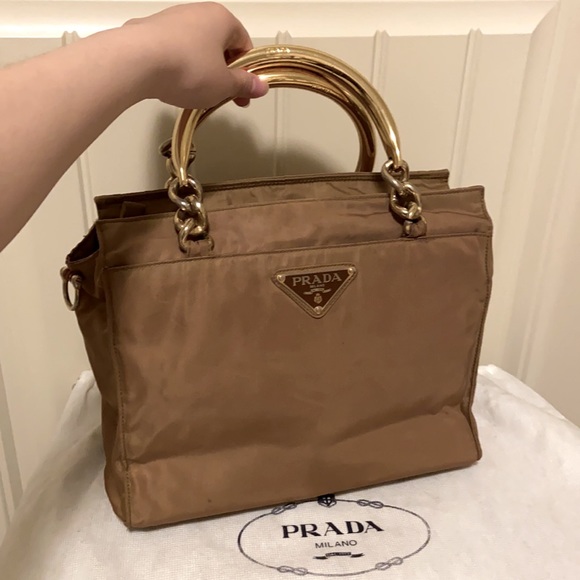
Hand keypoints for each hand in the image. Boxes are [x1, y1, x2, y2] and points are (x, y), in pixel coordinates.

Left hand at [123, 2, 268, 108]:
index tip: (244, 94)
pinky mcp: (151, 31)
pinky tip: (174, 85)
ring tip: (196, 95)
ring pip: (196, 49)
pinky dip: (178, 68)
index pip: (244, 45)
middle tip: (222, 98)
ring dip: (201, 72)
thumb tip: (260, 86)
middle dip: (223, 73)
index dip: (247, 74)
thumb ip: (244, 85)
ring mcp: (172, 19)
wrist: (137, 61)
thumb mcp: (224, 85)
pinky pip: (173, 51)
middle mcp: (197, 12)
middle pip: (219, 46)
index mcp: (222, 18)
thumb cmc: (187, 68)